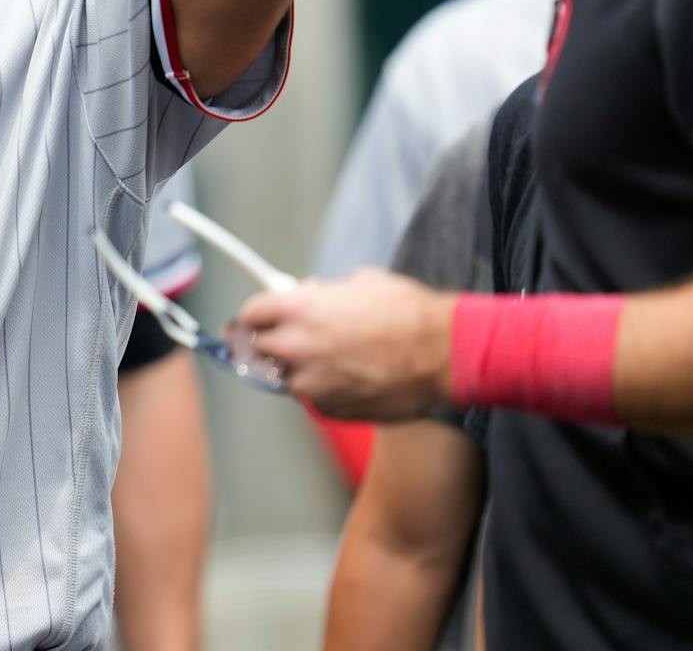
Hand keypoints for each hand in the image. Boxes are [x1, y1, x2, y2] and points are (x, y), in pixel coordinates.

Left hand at [234, 268, 456, 420]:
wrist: (442, 353)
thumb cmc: (407, 314)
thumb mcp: (358, 283)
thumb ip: (322, 293)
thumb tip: (309, 295)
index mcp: (297, 309)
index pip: (249, 315)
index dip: (255, 317)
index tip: (255, 322)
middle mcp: (295, 347)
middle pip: (258, 349)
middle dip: (272, 343)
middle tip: (295, 340)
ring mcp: (310, 383)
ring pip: (286, 378)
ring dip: (300, 369)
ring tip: (335, 360)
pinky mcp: (329, 409)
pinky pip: (315, 399)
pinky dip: (325, 390)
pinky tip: (352, 378)